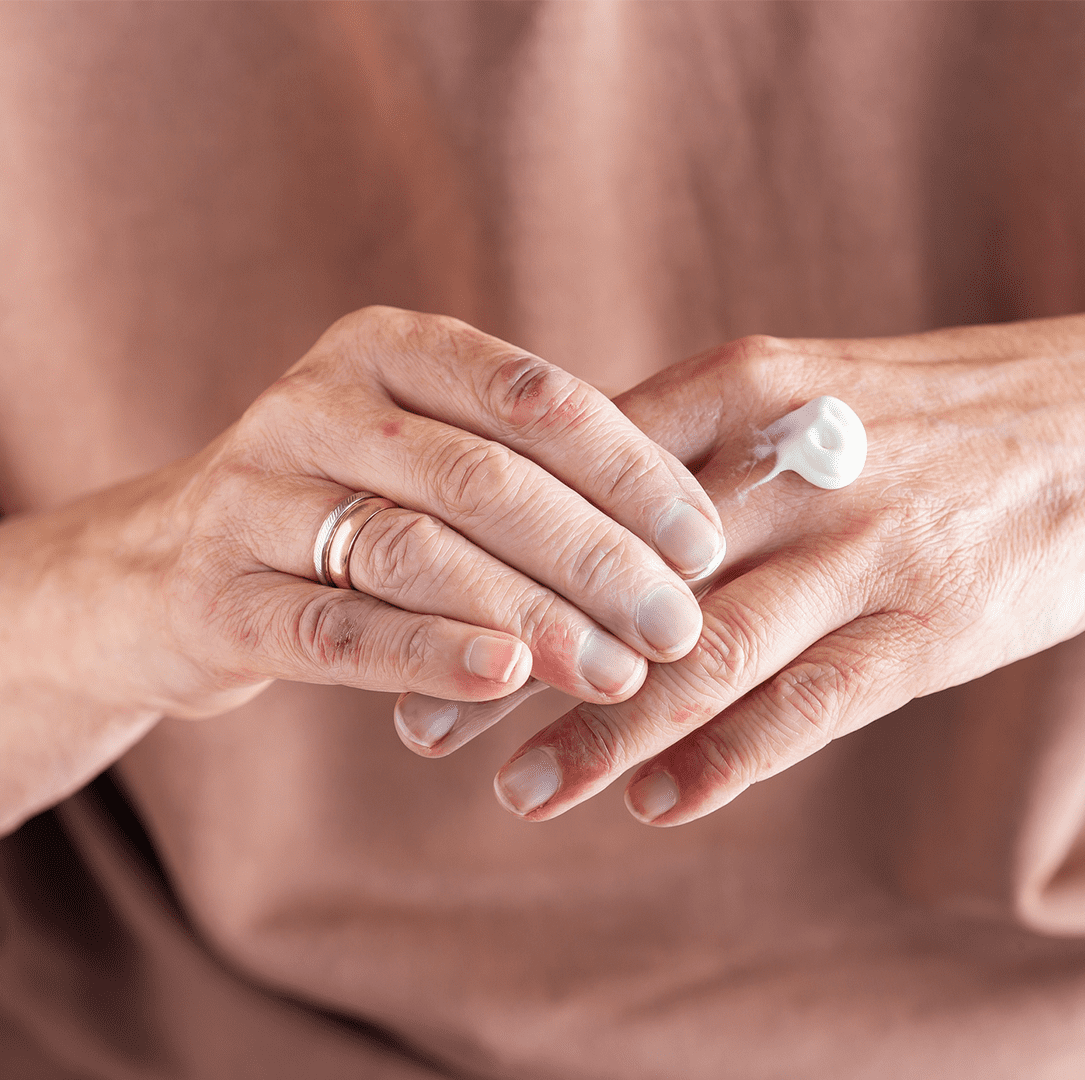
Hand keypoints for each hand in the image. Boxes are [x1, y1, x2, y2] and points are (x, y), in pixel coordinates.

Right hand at [0, 307, 723, 827]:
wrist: (158, 569)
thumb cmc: (341, 508)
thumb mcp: (422, 453)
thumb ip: (526, 469)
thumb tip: (688, 538)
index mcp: (384, 349)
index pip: (533, 397)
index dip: (631, 471)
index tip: (705, 543)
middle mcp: (312, 404)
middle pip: (483, 478)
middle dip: (598, 558)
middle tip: (677, 626)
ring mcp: (251, 497)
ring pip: (416, 551)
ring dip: (533, 615)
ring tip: (617, 670)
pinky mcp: (215, 596)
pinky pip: (338, 629)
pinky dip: (431, 654)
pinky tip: (507, 679)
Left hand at [474, 310, 1084, 824]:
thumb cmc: (933, 411)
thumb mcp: (807, 387)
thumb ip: (696, 436)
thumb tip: (572, 495)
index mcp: (745, 385)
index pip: (584, 481)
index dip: (490, 553)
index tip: (411, 614)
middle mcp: (790, 467)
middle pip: (621, 578)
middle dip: (514, 656)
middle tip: (420, 725)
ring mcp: (862, 550)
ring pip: (703, 653)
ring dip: (601, 730)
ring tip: (516, 789)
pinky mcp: (928, 628)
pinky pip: (810, 707)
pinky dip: (727, 760)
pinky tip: (655, 804)